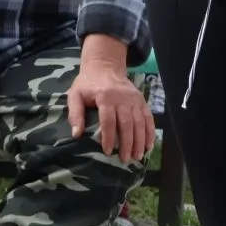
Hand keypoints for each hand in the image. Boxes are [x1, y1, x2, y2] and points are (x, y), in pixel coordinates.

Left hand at [67, 37, 155, 163]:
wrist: (104, 66)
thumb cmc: (87, 84)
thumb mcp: (75, 95)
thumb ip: (75, 113)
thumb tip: (76, 134)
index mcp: (105, 97)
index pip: (108, 120)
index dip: (109, 137)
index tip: (108, 152)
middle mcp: (122, 98)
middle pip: (127, 124)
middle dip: (127, 143)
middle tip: (125, 159)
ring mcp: (134, 99)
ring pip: (140, 122)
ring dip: (140, 141)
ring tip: (137, 156)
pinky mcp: (141, 100)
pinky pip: (148, 118)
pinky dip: (150, 133)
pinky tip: (149, 146)